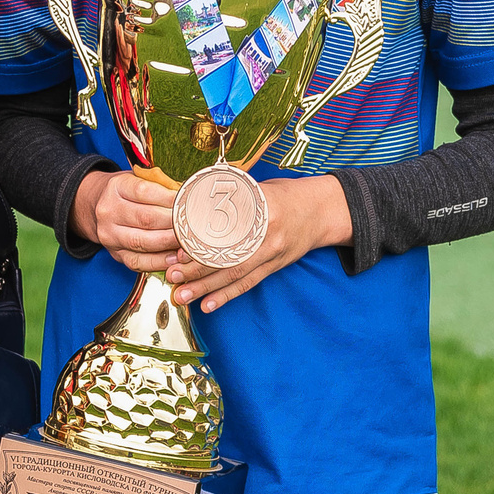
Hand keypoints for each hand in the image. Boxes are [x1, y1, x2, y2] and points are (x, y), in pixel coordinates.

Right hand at [71, 170, 183, 272]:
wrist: (94, 206)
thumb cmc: (125, 192)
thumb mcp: (137, 179)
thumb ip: (160, 186)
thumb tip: (190, 196)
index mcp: (117, 187)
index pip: (145, 192)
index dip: (169, 199)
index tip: (189, 203)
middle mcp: (109, 211)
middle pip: (146, 218)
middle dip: (174, 223)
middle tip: (195, 225)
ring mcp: (109, 234)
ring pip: (142, 242)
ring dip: (169, 244)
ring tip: (188, 243)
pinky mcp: (114, 253)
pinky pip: (137, 262)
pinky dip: (158, 262)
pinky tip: (174, 259)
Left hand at [163, 176, 352, 312]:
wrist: (320, 210)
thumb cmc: (284, 194)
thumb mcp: (258, 188)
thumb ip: (231, 195)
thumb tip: (193, 199)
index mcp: (262, 211)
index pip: (228, 232)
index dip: (203, 244)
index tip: (179, 251)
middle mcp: (268, 236)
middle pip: (229, 259)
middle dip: (197, 271)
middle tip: (173, 277)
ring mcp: (273, 254)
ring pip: (236, 276)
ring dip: (206, 288)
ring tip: (182, 296)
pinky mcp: (274, 266)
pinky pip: (248, 284)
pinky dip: (226, 296)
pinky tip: (208, 305)